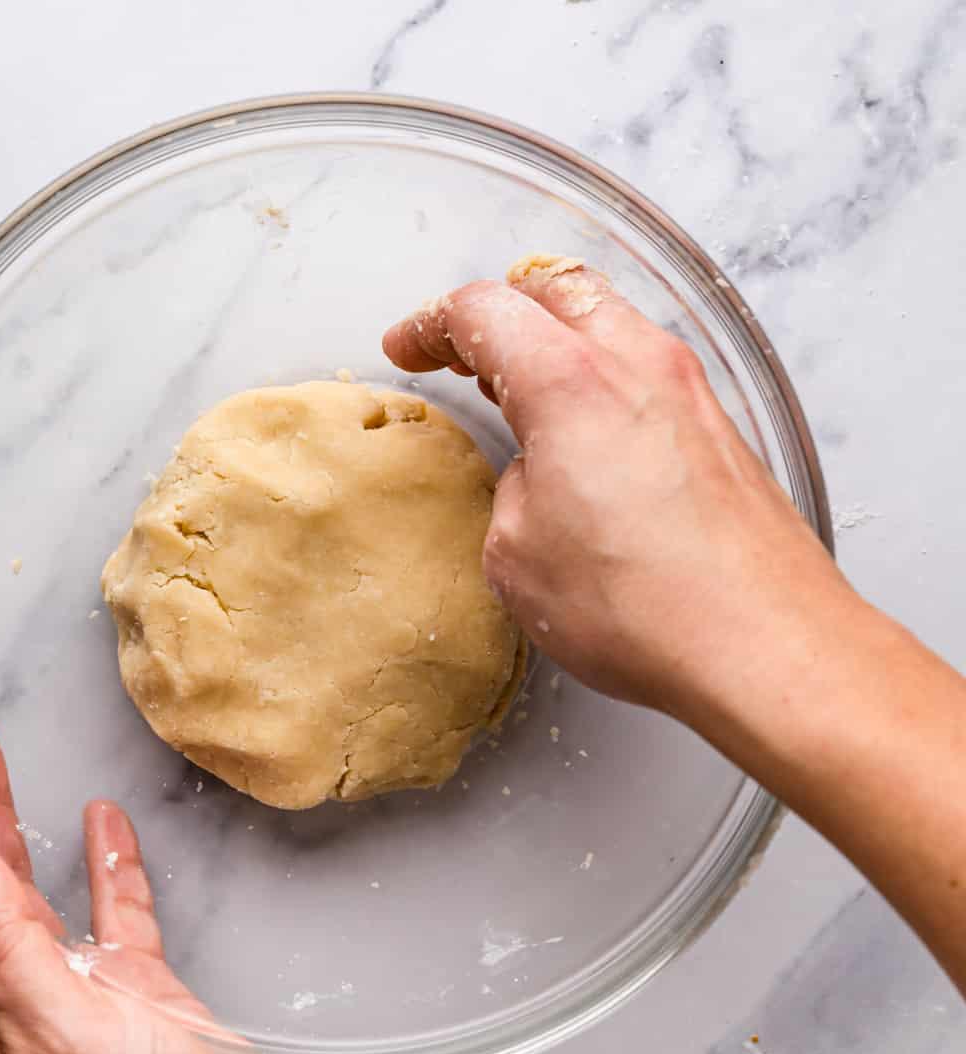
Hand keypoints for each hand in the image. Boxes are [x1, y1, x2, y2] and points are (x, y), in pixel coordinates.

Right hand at [384, 259, 965, 1000]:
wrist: (765, 645)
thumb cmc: (644, 607)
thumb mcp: (518, 555)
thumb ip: (511, 490)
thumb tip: (533, 476)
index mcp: (571, 380)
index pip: (484, 312)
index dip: (431, 326)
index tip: (407, 347)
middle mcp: (639, 364)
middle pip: (555, 290)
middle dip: (497, 312)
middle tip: (460, 353)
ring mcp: (691, 392)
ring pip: (609, 322)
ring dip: (554, 340)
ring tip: (517, 387)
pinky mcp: (721, 431)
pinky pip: (646, 371)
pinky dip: (600, 377)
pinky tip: (582, 430)